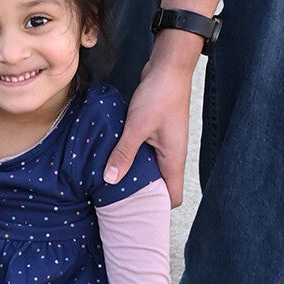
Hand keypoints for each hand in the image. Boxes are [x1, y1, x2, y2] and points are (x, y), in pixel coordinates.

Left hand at [104, 35, 198, 207]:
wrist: (169, 67)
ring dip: (134, 177)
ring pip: (150, 171)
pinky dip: (132, 160)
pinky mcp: (155, 134)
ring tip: (111, 185)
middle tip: (117, 205)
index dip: (157, 210)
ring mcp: (165, 145)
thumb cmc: (160, 94)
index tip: (136, 216)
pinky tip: (114, 159)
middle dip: (142, 197)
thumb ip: (124, 153)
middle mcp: (172, 155)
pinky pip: (144, 155)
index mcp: (174, 159)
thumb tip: (109, 179)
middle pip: (161, 188)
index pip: (173, 197)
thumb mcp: (138, 125)